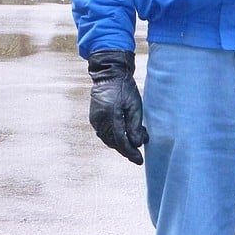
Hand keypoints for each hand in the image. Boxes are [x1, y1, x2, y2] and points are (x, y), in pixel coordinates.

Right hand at [87, 50, 148, 164]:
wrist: (109, 74)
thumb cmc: (124, 88)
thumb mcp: (134, 105)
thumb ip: (135, 126)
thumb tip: (137, 144)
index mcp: (111, 117)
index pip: (121, 141)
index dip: (131, 153)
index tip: (140, 161)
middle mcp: (100, 121)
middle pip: (114, 143)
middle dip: (126, 150)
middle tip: (138, 155)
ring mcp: (95, 120)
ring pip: (108, 139)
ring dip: (120, 144)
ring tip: (134, 143)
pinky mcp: (94, 118)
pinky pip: (104, 133)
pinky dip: (114, 137)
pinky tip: (124, 135)